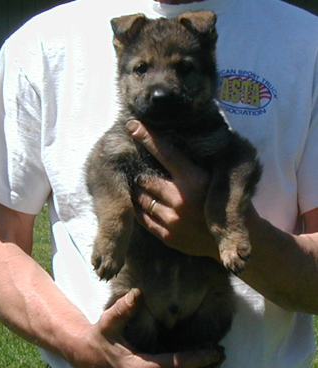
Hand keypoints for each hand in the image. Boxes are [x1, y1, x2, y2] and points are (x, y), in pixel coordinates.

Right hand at [69, 288, 222, 367]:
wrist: (86, 357)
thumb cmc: (100, 338)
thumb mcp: (109, 321)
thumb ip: (123, 308)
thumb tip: (137, 292)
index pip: (177, 365)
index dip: (198, 358)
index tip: (216, 350)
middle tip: (222, 356)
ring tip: (215, 360)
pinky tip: (196, 365)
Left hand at [127, 120, 218, 257]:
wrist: (235, 240)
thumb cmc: (226, 204)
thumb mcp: (216, 178)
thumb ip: (195, 166)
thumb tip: (173, 145)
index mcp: (195, 180)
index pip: (166, 153)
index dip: (148, 138)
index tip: (132, 126)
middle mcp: (181, 200)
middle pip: (147, 179)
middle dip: (141, 174)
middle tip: (140, 170)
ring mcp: (173, 221)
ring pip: (142, 200)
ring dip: (138, 192)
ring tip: (140, 187)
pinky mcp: (168, 237)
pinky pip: (144, 220)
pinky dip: (140, 210)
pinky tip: (141, 205)